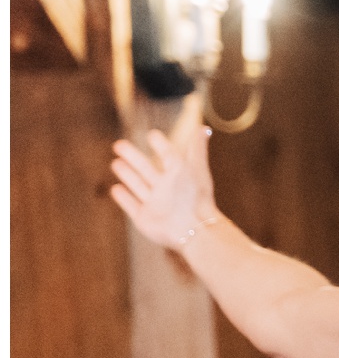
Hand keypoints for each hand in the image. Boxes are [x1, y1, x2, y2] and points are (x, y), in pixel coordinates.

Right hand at [109, 115, 218, 250]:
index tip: (152, 135)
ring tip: (115, 163)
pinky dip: (124, 198)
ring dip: (127, 175)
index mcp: (179, 176)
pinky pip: (132, 206)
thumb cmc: (193, 197)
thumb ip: (196, 148)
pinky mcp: (144, 219)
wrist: (193, 229)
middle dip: (133, 157)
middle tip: (118, 144)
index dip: (161, 145)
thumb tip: (204, 128)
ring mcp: (154, 204)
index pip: (167, 156)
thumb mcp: (193, 168)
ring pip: (138, 186)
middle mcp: (166, 189)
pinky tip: (115, 189)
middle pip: (146, 169)